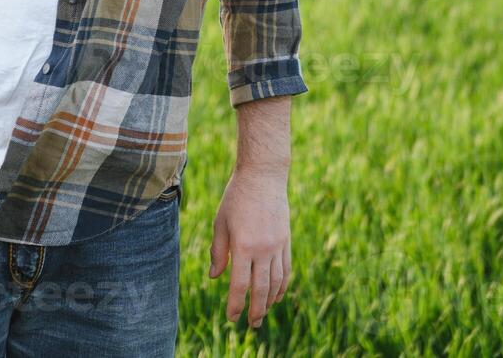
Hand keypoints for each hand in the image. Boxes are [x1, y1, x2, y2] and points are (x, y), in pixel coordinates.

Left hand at [208, 167, 292, 329]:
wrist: (263, 176)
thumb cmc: (236, 198)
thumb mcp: (220, 223)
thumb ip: (218, 252)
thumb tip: (216, 277)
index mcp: (243, 246)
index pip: (239, 285)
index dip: (235, 304)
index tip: (231, 317)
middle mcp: (263, 249)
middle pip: (260, 289)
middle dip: (255, 310)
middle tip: (251, 325)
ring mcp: (277, 245)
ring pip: (276, 282)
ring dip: (270, 301)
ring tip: (263, 313)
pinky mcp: (286, 240)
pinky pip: (286, 269)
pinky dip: (282, 285)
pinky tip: (277, 295)